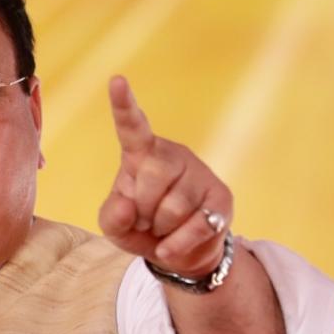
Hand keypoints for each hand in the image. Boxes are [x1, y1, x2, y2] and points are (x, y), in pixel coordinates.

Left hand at [98, 75, 231, 278]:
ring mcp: (200, 174)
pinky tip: (173, 243)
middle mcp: (173, 156)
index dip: (124, 105)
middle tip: (145, 218)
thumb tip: (128, 207)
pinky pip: (194, 226)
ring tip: (162, 226)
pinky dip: (176, 244)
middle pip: (152, 177)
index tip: (116, 80)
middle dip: (142, 209)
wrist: (177, 253)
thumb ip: (112, 215)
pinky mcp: (221, 198)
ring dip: (160, 228)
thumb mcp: (114, 225)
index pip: (132, 127)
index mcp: (142, 154)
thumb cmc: (140, 228)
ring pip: (172, 206)